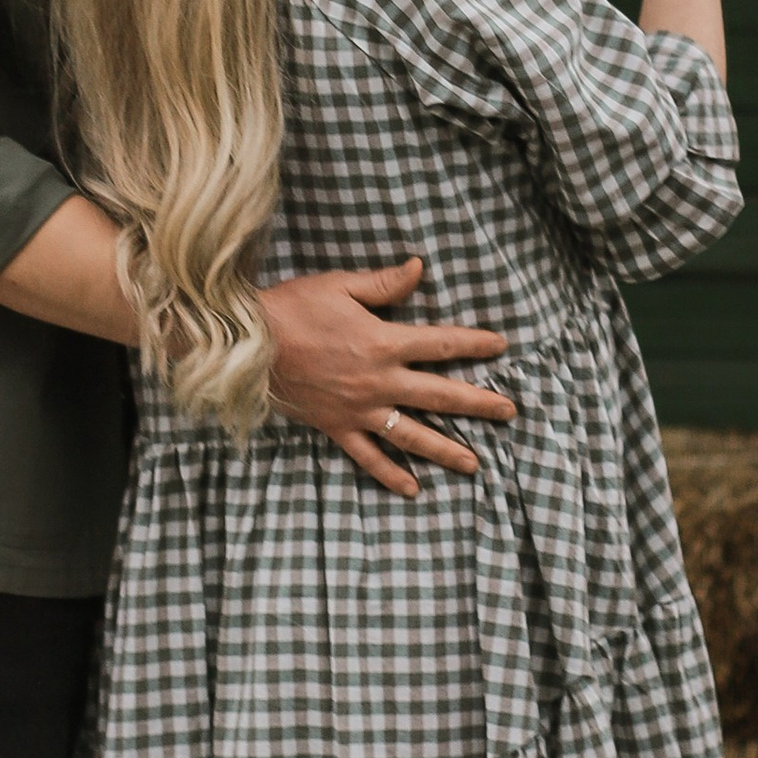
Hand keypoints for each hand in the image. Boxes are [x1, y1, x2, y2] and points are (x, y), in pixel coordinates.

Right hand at [259, 255, 514, 498]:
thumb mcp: (340, 285)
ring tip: (474, 464)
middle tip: (509, 411)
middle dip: (478, 403)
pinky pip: (368, 456)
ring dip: (445, 450)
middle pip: (440, 395)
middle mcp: (379, 382)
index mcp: (384, 343)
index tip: (501, 346)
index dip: (474, 344)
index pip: (442, 344)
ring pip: (412, 435)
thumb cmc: (293, 308)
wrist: (248, 345)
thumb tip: (419, 268)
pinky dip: (390, 475)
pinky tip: (412, 489)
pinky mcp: (337, 427)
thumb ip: (384, 284)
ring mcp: (359, 410)